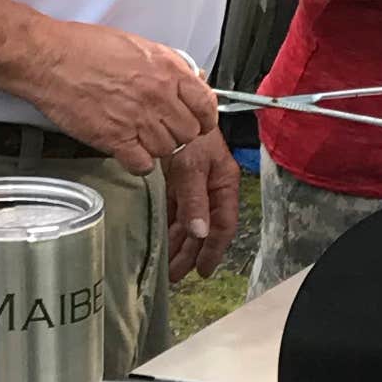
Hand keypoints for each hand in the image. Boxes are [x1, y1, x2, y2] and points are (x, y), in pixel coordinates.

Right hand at [24, 21, 217, 171]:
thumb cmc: (83, 47)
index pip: (206, 105)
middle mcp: (157, 96)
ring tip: (141, 137)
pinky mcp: (115, 139)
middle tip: (163, 129)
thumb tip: (187, 79)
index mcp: (166, 70)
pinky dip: (138, 163)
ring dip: (157, 147)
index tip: (198, 121)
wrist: (49, 58)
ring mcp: (138, 119)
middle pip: (189, 132)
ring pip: (167, 150)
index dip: (204, 117)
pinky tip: (129, 151)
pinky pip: (142, 165)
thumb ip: (166, 65)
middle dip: (179, 133)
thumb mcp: (137, 45)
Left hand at [165, 127, 241, 280]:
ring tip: (165, 265)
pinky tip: (159, 239)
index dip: (214, 250)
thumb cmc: (190, 132)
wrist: (168, 105)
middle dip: (191, 253)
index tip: (202, 270)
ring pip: (187, 221)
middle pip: (203, 228)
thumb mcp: (193, 166)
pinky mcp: (174, 180)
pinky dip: (167, 226)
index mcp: (223, 184)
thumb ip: (195, 200)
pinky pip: (173, 210)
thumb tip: (200, 233)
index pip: (223, 224)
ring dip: (178, 243)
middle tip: (175, 275)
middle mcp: (209, 187)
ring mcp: (191, 184)